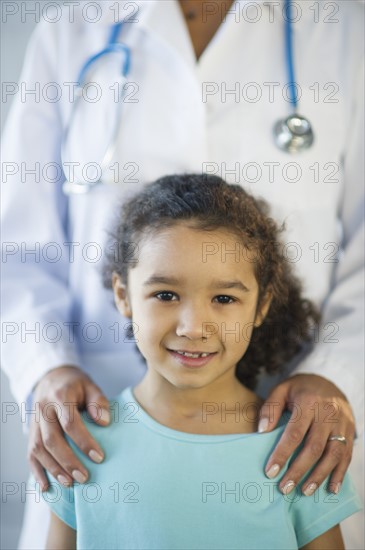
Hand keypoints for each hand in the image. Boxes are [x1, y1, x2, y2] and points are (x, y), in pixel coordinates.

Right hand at [28, 365, 109, 490]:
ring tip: (70, 483)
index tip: (99, 457)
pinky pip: (30, 453)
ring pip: (38, 449)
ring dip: (53, 468)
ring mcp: (34, 420)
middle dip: (68, 461)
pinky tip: (47, 486)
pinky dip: (37, 471)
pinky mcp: (31, 430)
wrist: (52, 377)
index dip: (84, 441)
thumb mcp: (90, 386)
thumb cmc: (76, 385)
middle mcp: (43, 409)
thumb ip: (98, 402)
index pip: (70, 422)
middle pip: (51, 439)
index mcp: (60, 395)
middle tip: (84, 477)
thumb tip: (104, 422)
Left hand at [259, 374, 354, 495]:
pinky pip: (347, 455)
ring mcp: (342, 424)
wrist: (329, 381)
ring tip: (304, 491)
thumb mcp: (281, 390)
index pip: (294, 432)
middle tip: (284, 488)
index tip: (270, 472)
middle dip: (299, 470)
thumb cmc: (300, 389)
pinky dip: (339, 474)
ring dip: (319, 476)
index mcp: (308, 402)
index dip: (282, 454)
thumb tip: (262, 431)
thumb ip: (270, 408)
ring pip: (333, 454)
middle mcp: (328, 414)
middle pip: (314, 447)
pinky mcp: (350, 432)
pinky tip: (331, 489)